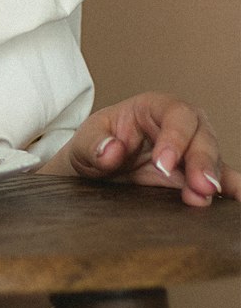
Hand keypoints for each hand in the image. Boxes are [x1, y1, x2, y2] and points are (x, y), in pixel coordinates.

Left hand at [52, 92, 239, 205]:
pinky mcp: (195, 176)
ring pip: (213, 158)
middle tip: (198, 187)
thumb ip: (93, 145)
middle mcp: (178, 127)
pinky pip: (221, 179)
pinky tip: (238, 199)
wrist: (95, 170)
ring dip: (214, 178)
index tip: (163, 165)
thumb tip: (112, 149)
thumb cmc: (94, 146)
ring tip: (204, 197)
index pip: (174, 114)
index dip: (174, 138)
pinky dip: (232, 188)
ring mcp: (190, 152)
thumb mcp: (82, 143)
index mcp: (151, 108)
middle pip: (201, 135)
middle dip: (202, 161)